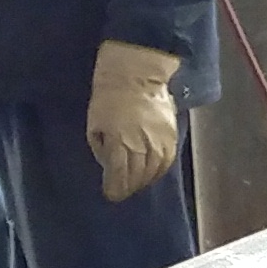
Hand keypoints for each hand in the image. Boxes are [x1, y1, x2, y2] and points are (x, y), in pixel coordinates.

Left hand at [85, 40, 183, 202]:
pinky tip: (151, 171)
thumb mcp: (94, 123)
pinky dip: (157, 170)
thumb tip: (109, 163)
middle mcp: (143, 147)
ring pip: (153, 172)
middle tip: (122, 189)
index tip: (110, 194)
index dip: (114, 189)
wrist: (137, 73)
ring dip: (143, 180)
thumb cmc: (109, 96)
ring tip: (136, 182)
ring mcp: (159, 143)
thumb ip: (101, 147)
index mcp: (120, 143)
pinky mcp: (171, 137)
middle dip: (128, 186)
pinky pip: (166, 162)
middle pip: (137, 178)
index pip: (119, 176)